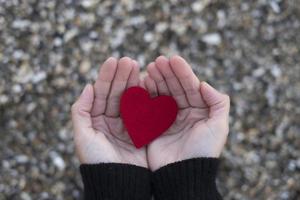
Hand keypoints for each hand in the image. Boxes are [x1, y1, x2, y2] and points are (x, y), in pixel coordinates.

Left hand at [71, 57, 146, 166]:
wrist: (118, 182)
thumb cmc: (96, 161)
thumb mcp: (82, 135)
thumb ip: (80, 110)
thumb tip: (87, 86)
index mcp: (96, 119)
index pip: (101, 93)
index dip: (107, 77)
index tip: (114, 61)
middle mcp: (111, 120)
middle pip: (117, 93)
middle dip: (122, 76)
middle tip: (129, 60)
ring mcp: (128, 124)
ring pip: (131, 99)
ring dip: (134, 83)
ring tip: (139, 67)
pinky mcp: (142, 131)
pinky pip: (143, 111)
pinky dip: (146, 98)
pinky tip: (148, 84)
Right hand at [143, 56, 229, 170]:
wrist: (184, 175)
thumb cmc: (204, 151)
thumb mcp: (219, 126)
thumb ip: (218, 102)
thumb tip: (204, 83)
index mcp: (199, 110)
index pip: (190, 86)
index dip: (182, 72)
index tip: (173, 59)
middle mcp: (183, 112)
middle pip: (174, 87)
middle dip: (167, 73)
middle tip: (157, 61)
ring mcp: (167, 118)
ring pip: (161, 94)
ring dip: (155, 80)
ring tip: (149, 69)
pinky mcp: (154, 126)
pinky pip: (150, 106)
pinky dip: (146, 95)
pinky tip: (142, 83)